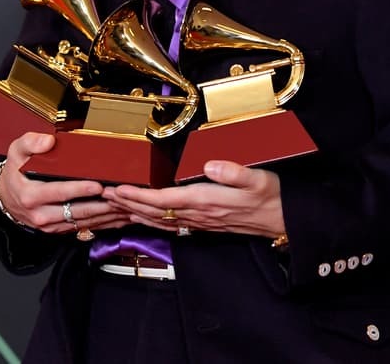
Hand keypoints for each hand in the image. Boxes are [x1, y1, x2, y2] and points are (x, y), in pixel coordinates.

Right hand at [0, 133, 129, 234]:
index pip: (60, 193)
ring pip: (84, 222)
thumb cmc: (15, 172)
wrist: (6, 197)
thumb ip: (31, 142)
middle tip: (121, 197)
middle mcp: (41, 214)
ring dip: (107, 216)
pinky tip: (118, 217)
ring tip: (126, 207)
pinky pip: (84, 227)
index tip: (98, 185)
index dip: (80, 190)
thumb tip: (49, 141)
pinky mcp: (59, 230)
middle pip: (76, 211)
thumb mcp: (16, 151)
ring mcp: (51, 225)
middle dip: (102, 205)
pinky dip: (103, 223)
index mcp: (31, 195)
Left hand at [105, 160, 285, 238]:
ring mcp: (201, 222)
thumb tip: (211, 165)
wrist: (284, 220)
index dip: (139, 196)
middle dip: (129, 204)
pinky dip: (153, 221)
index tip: (119, 189)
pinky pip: (172, 225)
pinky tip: (145, 218)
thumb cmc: (271, 196)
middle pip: (156, 212)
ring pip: (161, 221)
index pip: (164, 200)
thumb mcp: (258, 178)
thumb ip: (234, 172)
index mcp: (207, 200)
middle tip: (106, 194)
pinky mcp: (205, 224)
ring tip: (117, 204)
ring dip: (137, 212)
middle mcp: (200, 214)